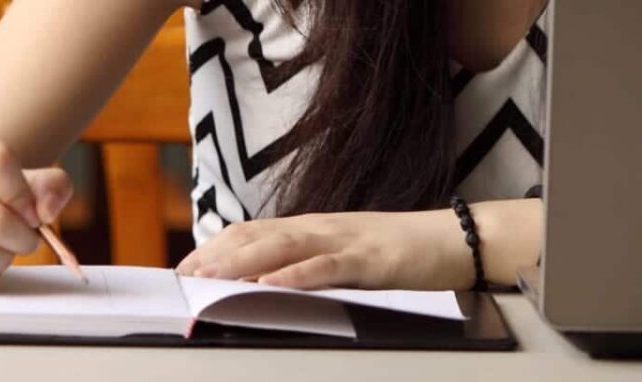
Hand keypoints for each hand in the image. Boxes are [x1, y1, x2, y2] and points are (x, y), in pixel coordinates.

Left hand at [176, 210, 474, 289]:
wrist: (455, 239)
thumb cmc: (403, 252)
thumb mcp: (348, 254)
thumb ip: (313, 261)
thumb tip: (273, 279)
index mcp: (315, 227)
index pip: (254, 232)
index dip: (217, 247)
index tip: (186, 266)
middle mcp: (323, 227)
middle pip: (260, 236)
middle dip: (217, 255)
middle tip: (186, 275)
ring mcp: (345, 240)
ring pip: (284, 247)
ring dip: (243, 262)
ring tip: (212, 277)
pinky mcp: (370, 259)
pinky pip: (327, 266)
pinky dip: (297, 275)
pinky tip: (272, 283)